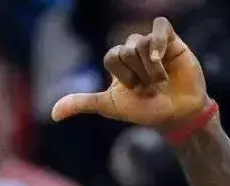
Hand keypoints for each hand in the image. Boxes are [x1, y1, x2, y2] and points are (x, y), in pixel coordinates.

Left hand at [51, 17, 208, 127]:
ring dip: (150, 68)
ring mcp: (152, 44)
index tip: (134, 91)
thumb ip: (82, 103)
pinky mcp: (172, 41)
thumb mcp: (109, 106)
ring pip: (141, 43)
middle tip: (150, 88)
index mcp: (117, 63)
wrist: (176, 114)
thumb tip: (52, 114)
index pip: (111, 57)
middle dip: (138, 74)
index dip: (123, 75)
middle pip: (126, 50)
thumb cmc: (145, 110)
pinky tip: (160, 56)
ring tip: (160, 82)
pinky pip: (160, 27)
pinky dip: (158, 41)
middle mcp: (133, 50)